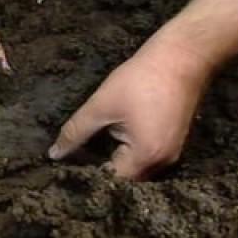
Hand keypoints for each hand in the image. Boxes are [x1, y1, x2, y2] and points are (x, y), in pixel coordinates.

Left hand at [48, 39, 210, 179]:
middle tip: (78, 159)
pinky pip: (148, 156)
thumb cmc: (139, 79)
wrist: (182, 56)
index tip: (70, 168)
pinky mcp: (174, 140)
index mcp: (146, 156)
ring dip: (117, 161)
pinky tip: (114, 138)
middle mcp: (163, 161)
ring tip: (92, 150)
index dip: (90, 175)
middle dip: (104, 170)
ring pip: (138, 168)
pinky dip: (130, 152)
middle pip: (128, 179)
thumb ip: (75, 132)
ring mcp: (172, 152)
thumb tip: (54, 154)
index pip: (113, 181)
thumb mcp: (101, 105)